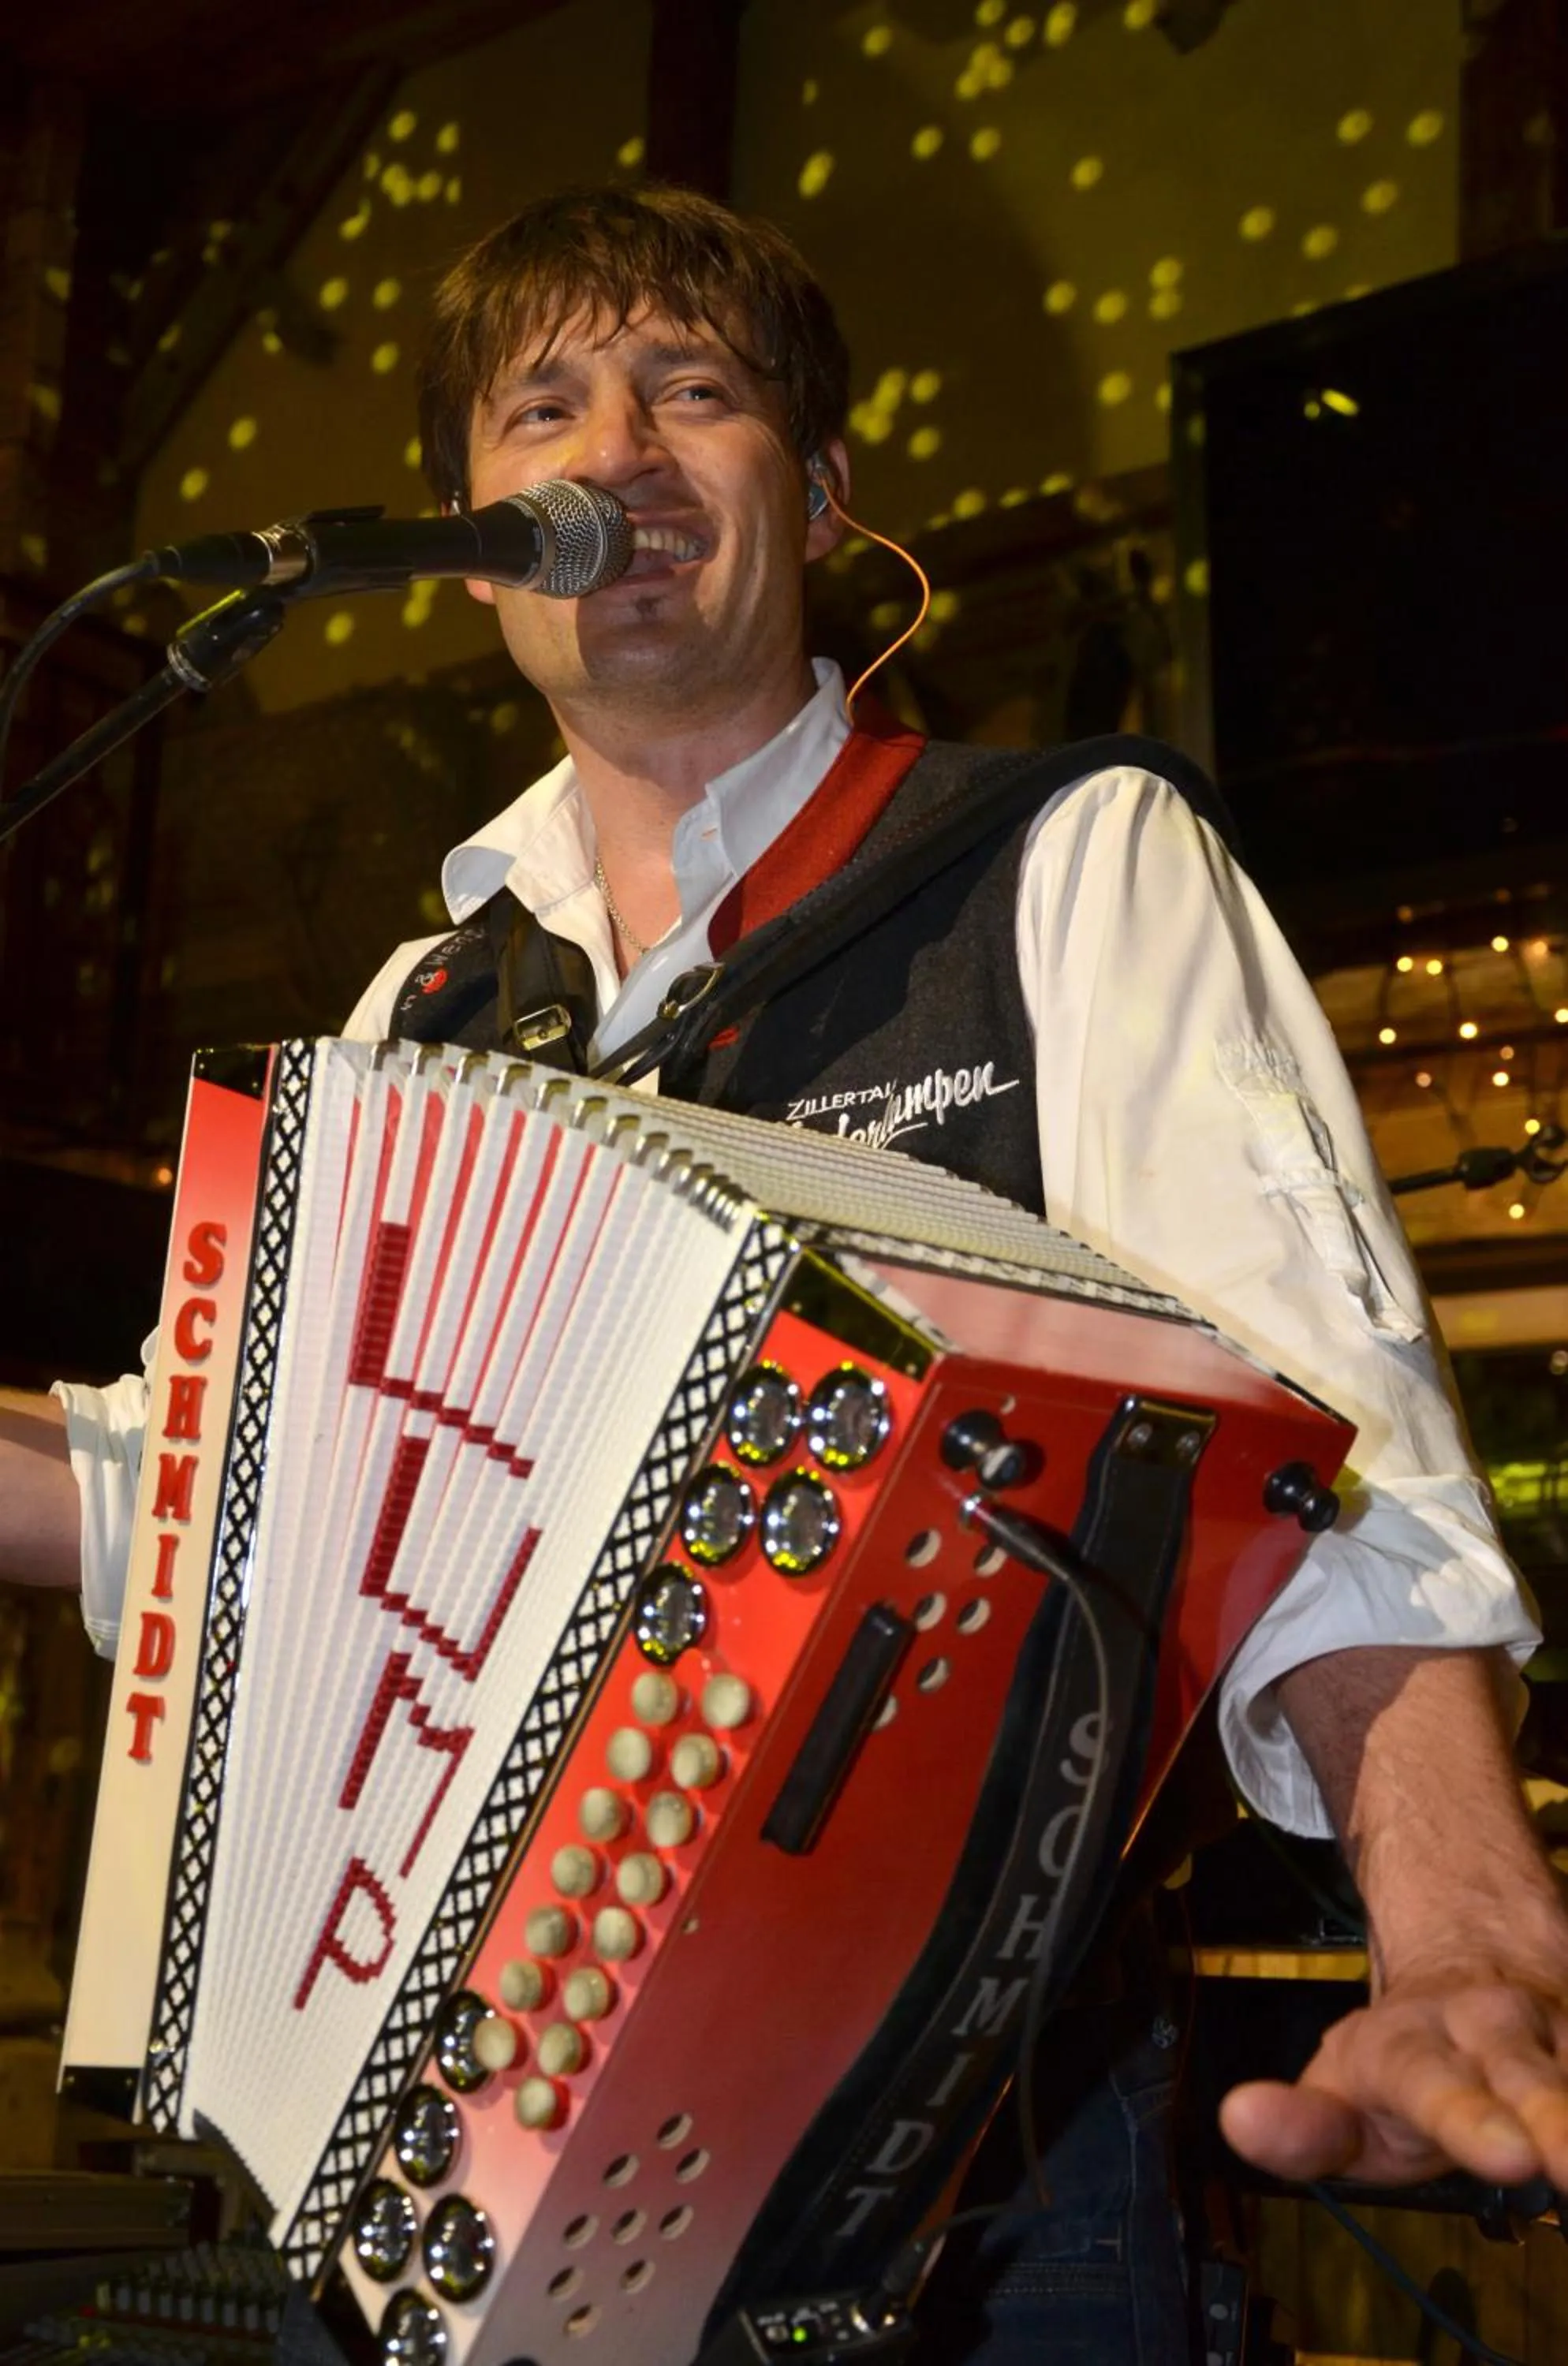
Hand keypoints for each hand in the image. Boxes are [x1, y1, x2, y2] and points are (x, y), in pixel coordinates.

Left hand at [1220, 1949, 1567, 2188]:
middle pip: (1539, 2081)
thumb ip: (1302, 2125)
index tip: (1512, 2154)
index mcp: (1424, 2048)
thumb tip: (1240, 2120)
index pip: (1442, 2087)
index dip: (1474, 2118)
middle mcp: (1505, 2034)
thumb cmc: (1407, 2054)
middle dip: (1565, 2119)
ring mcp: (1565, 2030)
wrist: (1477, 1956)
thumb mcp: (1343, 2088)